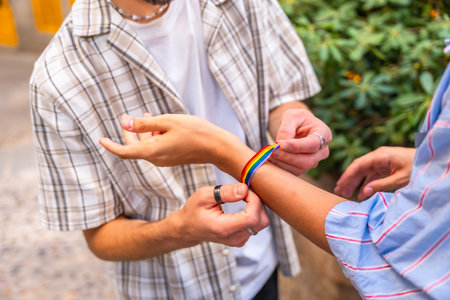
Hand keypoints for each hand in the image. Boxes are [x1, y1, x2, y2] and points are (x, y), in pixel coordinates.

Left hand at [99, 114, 240, 166]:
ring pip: (146, 146)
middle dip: (127, 132)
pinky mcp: (172, 157)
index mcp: (152, 151)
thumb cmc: (195, 131)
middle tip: (125, 115)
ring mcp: (165, 159)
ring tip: (145, 113)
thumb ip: (144, 123)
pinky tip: (158, 124)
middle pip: (134, 148)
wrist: (217, 147)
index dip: (111, 145)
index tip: (100, 139)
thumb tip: (125, 123)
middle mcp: (156, 158)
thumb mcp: (167, 122)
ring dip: (142, 132)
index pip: (124, 152)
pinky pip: (156, 147)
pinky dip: (153, 135)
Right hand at [173, 183, 269, 246]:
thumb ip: (225, 192)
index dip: (254, 200)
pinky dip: (254, 213)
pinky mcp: (242, 238)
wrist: (188, 228)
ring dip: (256, 207)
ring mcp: (239, 240)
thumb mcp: (204, 195)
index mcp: (224, 228)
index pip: (253, 217)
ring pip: (262, 223)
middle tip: (243, 193)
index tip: (243, 191)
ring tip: (242, 198)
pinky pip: (257, 225)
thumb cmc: (194, 211)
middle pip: (262, 221)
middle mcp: (234, 237)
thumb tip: (244, 189)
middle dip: (257, 203)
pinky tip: (242, 206)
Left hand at [270, 108, 331, 174]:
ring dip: (283, 163)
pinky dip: (282, 167)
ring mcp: (314, 160)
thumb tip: (281, 143)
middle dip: (289, 157)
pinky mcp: (304, 167)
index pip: (313, 144)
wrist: (297, 126)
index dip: (297, 146)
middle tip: (272, 151)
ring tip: (270, 155)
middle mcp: (322, 150)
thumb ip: (286, 128)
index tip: (281, 145)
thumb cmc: (297, 119)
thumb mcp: (291, 116)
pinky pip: (294, 172)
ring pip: (301, 168)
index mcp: (324, 133)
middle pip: (309, 160)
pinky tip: (272, 160)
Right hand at [334, 146, 414, 199]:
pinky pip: (372, 176)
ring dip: (355, 183)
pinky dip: (366, 184)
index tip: (340, 185)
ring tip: (346, 193)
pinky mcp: (386, 167)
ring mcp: (382, 162)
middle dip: (348, 180)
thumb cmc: (418, 168)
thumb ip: (381, 185)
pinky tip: (361, 194)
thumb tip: (363, 192)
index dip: (347, 175)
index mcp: (380, 156)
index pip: (358, 165)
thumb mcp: (400, 179)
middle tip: (339, 191)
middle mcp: (378, 157)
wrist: (432, 163)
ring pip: (364, 173)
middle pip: (359, 168)